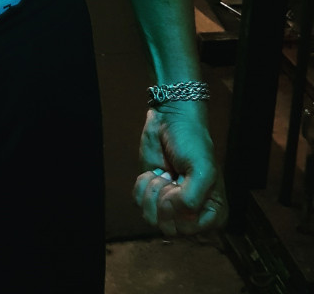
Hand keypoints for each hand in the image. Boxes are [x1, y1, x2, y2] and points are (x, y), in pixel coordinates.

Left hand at [134, 103, 227, 234]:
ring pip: (151, 218)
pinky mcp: (150, 194)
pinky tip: (154, 172)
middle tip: (172, 178)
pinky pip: (138, 203)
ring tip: (163, 173)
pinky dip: (142, 185)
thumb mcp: (203, 171)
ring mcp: (169, 205)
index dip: (179, 210)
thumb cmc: (193, 144)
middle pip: (169, 228)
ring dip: (152, 191)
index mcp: (213, 213)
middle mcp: (191, 214)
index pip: (189, 230)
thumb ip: (191, 199)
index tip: (182, 185)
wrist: (171, 120)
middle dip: (164, 199)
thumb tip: (171, 211)